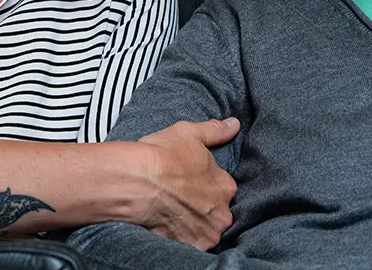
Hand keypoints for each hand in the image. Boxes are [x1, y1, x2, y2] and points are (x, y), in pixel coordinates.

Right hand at [135, 118, 240, 250]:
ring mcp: (205, 232)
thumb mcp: (190, 133)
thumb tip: (234, 124)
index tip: (191, 182)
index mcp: (225, 186)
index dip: (206, 184)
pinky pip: (190, 243)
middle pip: (216, 211)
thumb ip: (216, 131)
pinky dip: (182, 236)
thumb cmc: (162, 155)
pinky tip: (169, 223)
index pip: (223, 188)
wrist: (136, 182)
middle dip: (203, 206)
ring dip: (194, 222)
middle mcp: (221, 212)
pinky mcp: (188, 247)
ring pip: (205, 229)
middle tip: (181, 198)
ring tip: (173, 211)